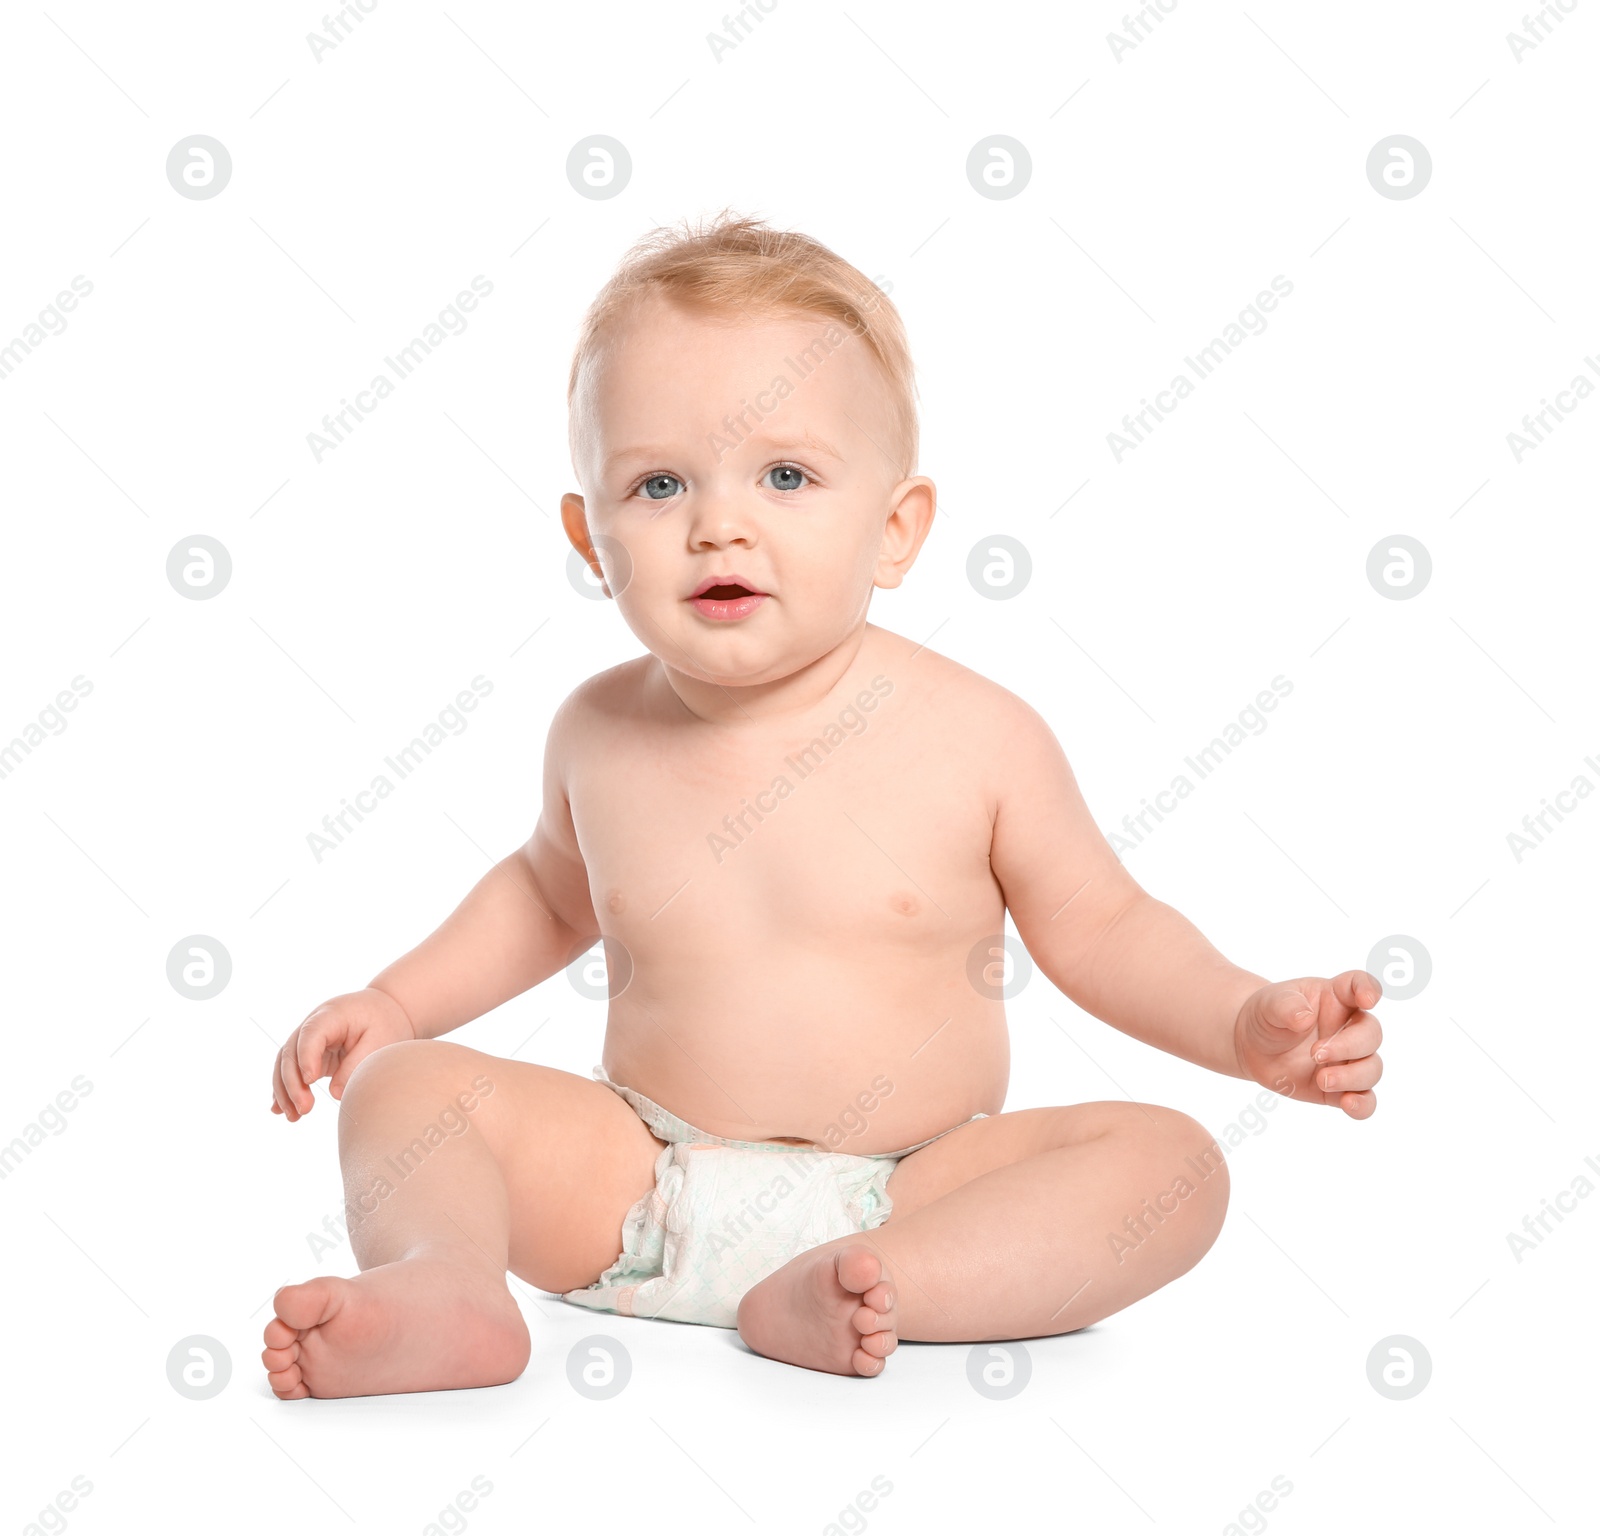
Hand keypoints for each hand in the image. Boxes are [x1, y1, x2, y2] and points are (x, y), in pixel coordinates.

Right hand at [269, 988, 415, 1120]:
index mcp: (331, 1015)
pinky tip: (280, 1110)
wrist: (385, 1008)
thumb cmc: (384, 1022)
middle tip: (304, 1109)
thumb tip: (335, 1093)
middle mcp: (313, 1025)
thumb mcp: (380, 1040)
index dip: (306, 1057)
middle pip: (291, 1052)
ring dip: (285, 1091)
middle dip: (293, 1083)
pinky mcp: (310, 1053)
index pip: (310, 1034)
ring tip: (293, 1117)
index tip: (311, 1080)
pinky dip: (284, 1089)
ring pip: (284, 1063)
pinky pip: (290, 1070)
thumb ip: (356, 1064)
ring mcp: (308, 1039)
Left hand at [1233, 971, 1382, 1118]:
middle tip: (1315, 1053)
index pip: (1360, 985)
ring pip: (1372, 1069)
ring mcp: (1348, 1059)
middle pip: (1371, 1034)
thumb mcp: (1269, 1004)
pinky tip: (1349, 1105)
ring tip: (1322, 1079)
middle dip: (1349, 1046)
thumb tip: (1305, 1018)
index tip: (1368, 999)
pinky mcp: (1340, 1088)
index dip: (1370, 989)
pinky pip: (1364, 1100)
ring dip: (1352, 1077)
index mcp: (1336, 998)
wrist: (1251, 1045)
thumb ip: (1286, 1005)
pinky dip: (1362, 1105)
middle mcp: (1349, 1028)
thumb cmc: (1268, 1016)